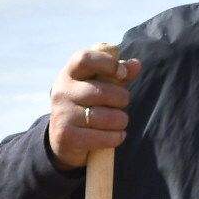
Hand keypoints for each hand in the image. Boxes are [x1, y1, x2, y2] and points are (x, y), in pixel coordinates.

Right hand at [44, 45, 137, 170]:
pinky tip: (117, 136)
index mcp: (69, 74)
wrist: (63, 139)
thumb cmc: (87, 105)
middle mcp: (62, 92)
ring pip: (105, 117)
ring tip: (120, 122)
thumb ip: (118, 74)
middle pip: (102, 91)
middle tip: (123, 103)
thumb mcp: (100, 85)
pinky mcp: (66, 136)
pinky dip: (116, 137)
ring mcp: (62, 114)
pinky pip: (102, 137)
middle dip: (121, 98)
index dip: (108, 63)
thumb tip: (136, 65)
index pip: (85, 59)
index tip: (122, 73)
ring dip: (121, 121)